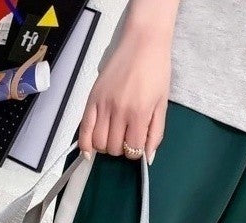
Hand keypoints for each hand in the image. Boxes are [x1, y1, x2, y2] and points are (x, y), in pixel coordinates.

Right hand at [79, 23, 172, 164]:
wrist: (143, 43)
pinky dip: (84, 144)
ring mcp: (103, 105)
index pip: (132, 149)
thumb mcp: (162, 104)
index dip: (135, 153)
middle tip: (125, 139)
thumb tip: (148, 157)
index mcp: (139, 113)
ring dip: (105, 146)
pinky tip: (88, 151)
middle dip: (120, 149)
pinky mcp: (92, 99)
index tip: (137, 145)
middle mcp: (119, 111)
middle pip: (113, 148)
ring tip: (112, 137)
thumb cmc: (156, 71)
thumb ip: (156, 132)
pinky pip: (83, 129)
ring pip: (98, 142)